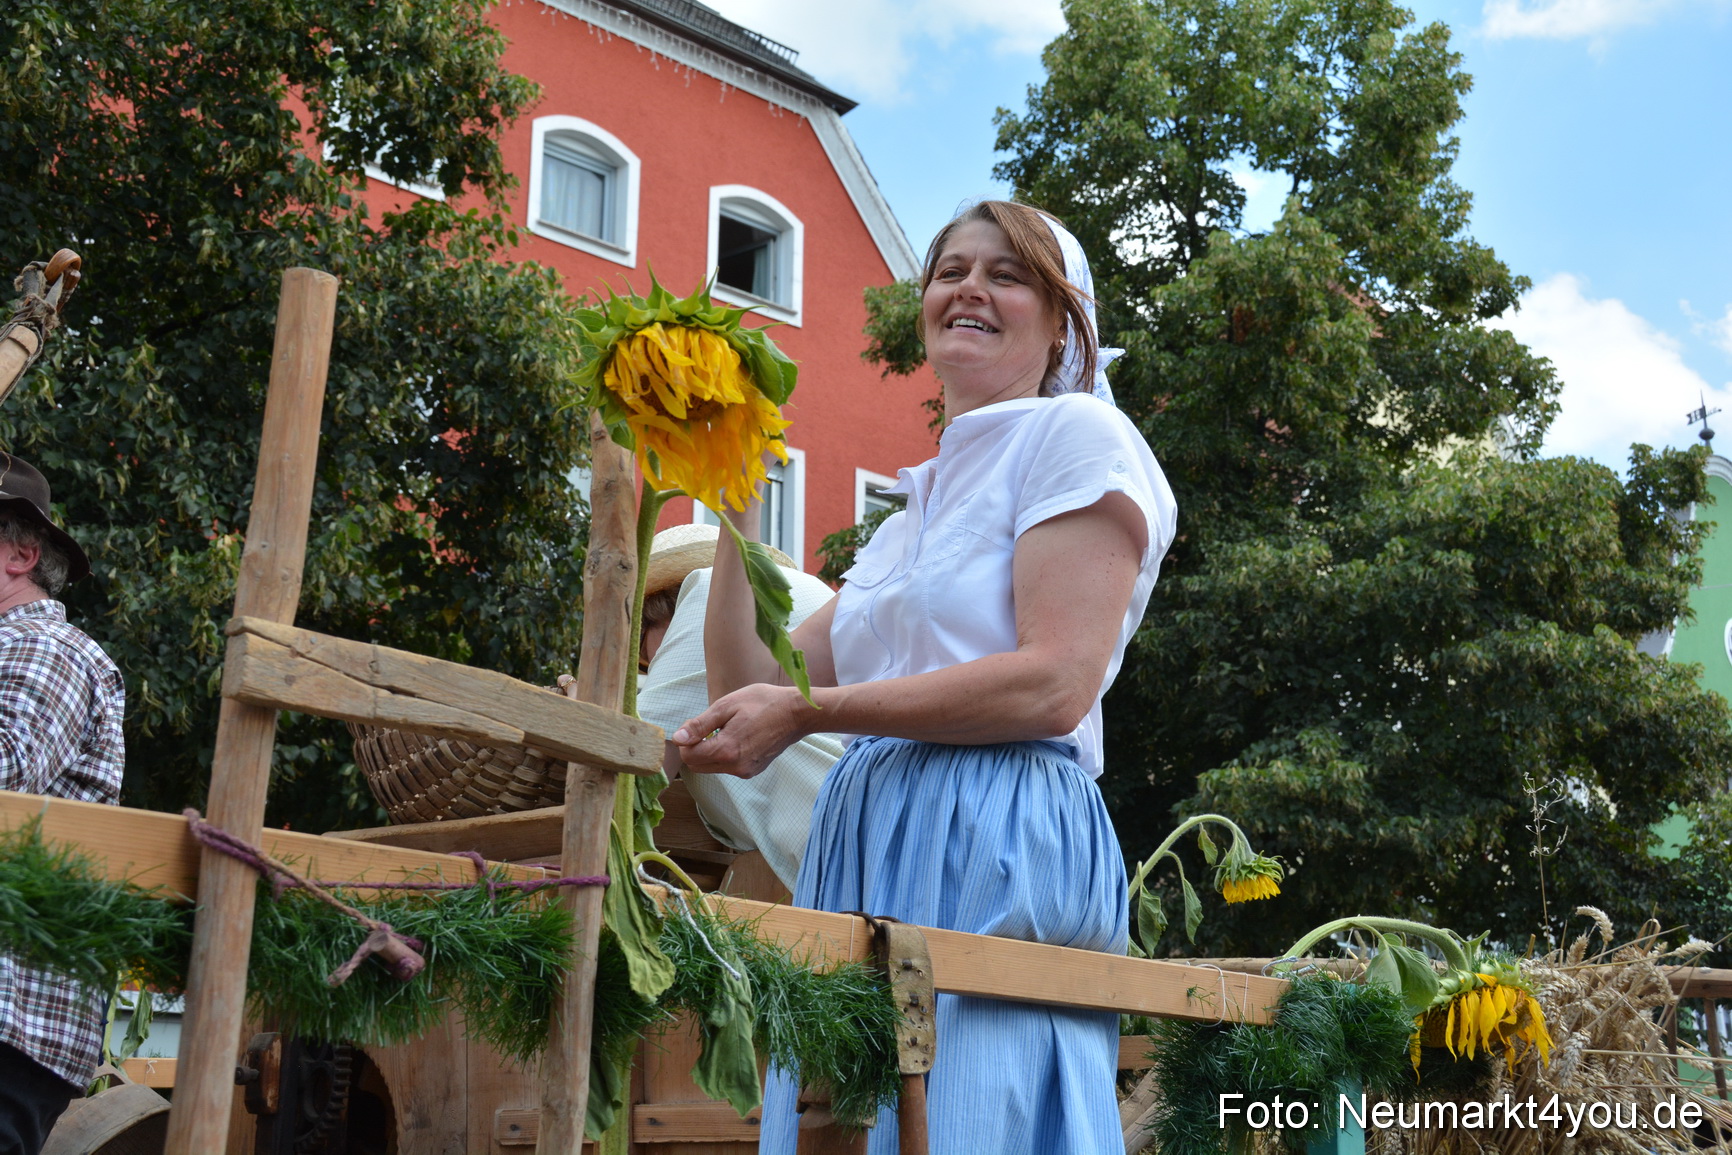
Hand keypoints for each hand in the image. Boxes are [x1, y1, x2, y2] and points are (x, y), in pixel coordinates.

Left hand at [671, 682, 810, 778]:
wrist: (796, 714)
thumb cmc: (763, 703)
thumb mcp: (727, 705)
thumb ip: (700, 724)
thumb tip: (677, 738)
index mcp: (726, 750)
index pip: (688, 755)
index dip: (686, 740)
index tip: (697, 725)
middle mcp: (734, 767)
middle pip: (697, 765)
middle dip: (696, 748)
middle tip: (709, 727)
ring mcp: (745, 771)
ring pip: (712, 768)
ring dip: (710, 752)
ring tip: (727, 730)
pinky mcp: (752, 772)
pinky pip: (728, 767)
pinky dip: (725, 755)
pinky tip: (739, 738)